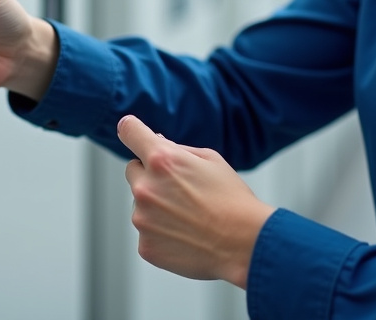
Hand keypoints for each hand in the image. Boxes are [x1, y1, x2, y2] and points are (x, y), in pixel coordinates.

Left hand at [117, 115, 275, 287]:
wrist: (245, 244)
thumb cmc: (232, 200)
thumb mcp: (210, 159)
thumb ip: (175, 148)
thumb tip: (154, 141)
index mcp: (161, 160)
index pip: (129, 131)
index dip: (131, 129)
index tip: (130, 131)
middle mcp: (145, 188)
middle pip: (133, 170)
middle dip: (150, 174)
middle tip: (180, 188)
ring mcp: (142, 219)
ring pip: (140, 204)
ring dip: (156, 206)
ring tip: (190, 216)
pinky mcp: (145, 246)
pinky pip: (147, 232)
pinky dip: (161, 232)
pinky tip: (186, 234)